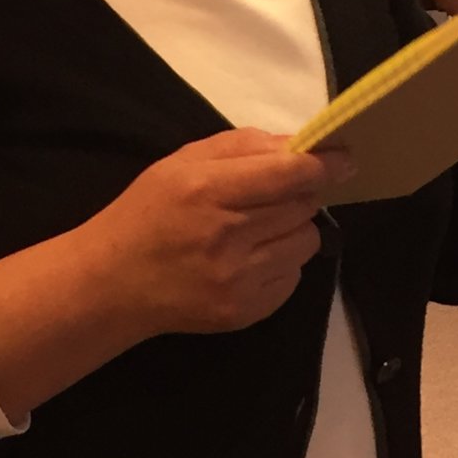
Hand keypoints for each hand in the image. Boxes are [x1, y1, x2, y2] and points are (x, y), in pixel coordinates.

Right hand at [100, 128, 351, 335]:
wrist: (113, 283)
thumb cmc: (149, 212)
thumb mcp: (183, 162)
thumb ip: (243, 147)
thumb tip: (299, 145)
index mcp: (208, 189)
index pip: (287, 174)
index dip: (323, 164)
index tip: (344, 158)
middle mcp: (227, 235)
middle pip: (302, 206)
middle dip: (302, 193)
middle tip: (280, 191)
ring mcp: (238, 279)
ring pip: (306, 242)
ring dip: (294, 228)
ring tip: (260, 227)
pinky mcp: (245, 311)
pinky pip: (293, 277)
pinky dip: (282, 261)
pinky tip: (251, 257)